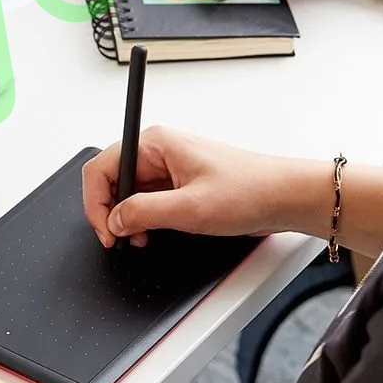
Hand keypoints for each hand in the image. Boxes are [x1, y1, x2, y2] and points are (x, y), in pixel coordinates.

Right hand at [82, 126, 317, 247]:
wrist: (286, 198)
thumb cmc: (251, 190)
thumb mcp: (190, 208)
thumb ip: (143, 213)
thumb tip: (114, 220)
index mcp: (156, 143)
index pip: (102, 167)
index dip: (95, 203)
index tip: (106, 231)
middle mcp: (158, 151)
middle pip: (111, 179)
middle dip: (109, 212)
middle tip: (119, 240)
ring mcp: (168, 168)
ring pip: (127, 193)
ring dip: (126, 218)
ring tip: (139, 238)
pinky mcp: (179, 184)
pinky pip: (146, 200)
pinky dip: (142, 219)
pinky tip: (151, 233)